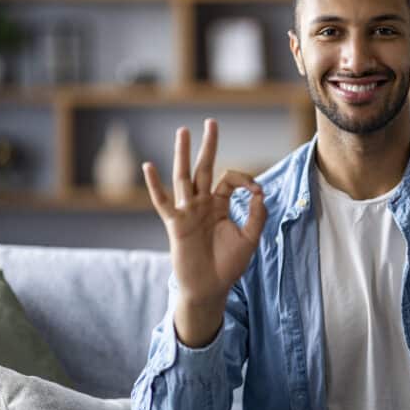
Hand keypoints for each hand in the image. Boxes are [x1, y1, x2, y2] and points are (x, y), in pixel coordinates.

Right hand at [143, 119, 266, 345]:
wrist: (210, 288)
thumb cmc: (228, 265)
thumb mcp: (249, 239)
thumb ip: (257, 216)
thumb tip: (261, 192)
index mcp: (220, 205)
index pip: (230, 180)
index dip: (245, 179)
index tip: (257, 191)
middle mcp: (202, 204)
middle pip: (204, 168)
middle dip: (208, 145)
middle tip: (210, 122)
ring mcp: (187, 212)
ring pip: (184, 177)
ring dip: (183, 154)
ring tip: (183, 131)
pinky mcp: (175, 224)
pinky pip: (163, 202)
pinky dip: (154, 185)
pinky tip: (148, 166)